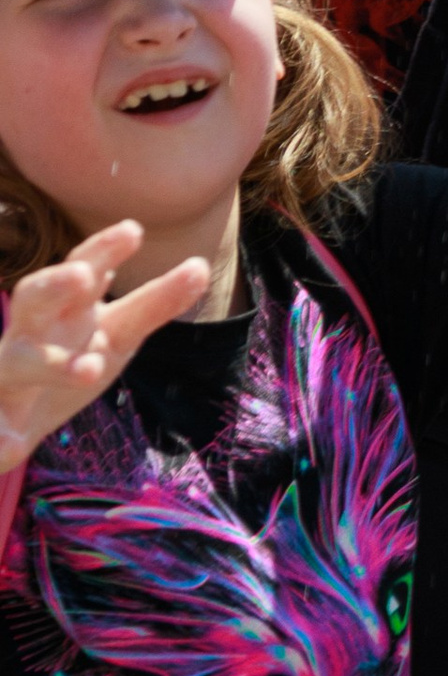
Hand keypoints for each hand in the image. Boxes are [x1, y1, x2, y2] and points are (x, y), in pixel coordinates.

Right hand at [0, 222, 208, 466]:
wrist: (12, 412)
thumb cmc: (71, 356)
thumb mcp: (118, 332)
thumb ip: (156, 302)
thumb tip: (199, 265)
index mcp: (67, 307)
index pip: (87, 272)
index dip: (105, 251)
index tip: (134, 229)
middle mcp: (33, 330)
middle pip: (35, 297)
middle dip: (55, 284)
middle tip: (81, 276)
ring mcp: (9, 373)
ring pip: (18, 362)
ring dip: (49, 365)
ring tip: (90, 370)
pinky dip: (0, 438)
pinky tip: (10, 446)